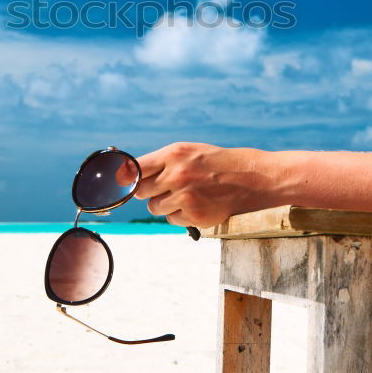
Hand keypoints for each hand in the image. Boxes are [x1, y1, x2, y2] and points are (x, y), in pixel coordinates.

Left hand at [133, 142, 271, 228]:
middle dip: (148, 191)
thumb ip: (159, 162)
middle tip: (165, 186)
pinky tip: (195, 204)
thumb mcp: (186, 152)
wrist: (247, 178)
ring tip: (185, 194)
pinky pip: (170, 219)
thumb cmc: (212, 163)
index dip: (127, 178)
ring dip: (164, 204)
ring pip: (154, 207)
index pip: (135, 169)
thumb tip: (125, 176)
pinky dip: (179, 215)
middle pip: (141, 191)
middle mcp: (177, 175)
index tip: (124, 182)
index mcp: (174, 154)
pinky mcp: (194, 216)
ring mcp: (185, 197)